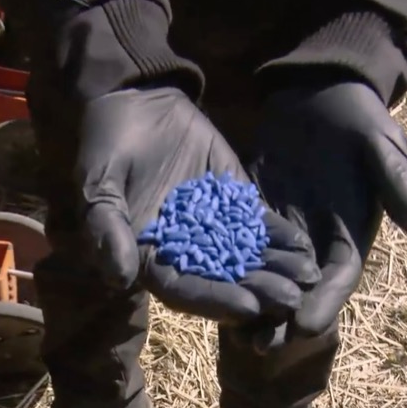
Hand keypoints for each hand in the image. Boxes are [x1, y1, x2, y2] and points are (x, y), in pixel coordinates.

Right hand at [67, 87, 320, 323]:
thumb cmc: (106, 144)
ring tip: (309, 279)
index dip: (215, 300)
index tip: (248, 307)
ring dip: (277, 271)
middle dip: (259, 292)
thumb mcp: (97, 183)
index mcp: (150, 258)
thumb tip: (118, 278)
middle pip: (224, 282)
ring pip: (247, 257)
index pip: (184, 290)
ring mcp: (212, 228)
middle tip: (293, 301)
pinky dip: (280, 238)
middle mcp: (184, 251)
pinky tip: (306, 248)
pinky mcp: (233, 202)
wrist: (136, 100)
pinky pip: (258, 225)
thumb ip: (105, 228)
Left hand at [246, 81, 406, 350]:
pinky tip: (206, 285)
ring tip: (229, 331)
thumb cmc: (359, 118)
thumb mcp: (383, 146)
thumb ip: (399, 186)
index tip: (307, 328)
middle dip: (280, 318)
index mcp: (351, 235)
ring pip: (265, 275)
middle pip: (297, 289)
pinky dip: (226, 266)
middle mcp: (316, 242)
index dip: (324, 304)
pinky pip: (237, 245)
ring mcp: (282, 230)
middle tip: (259, 346)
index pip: (338, 279)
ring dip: (250, 302)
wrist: (320, 93)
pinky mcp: (252, 212)